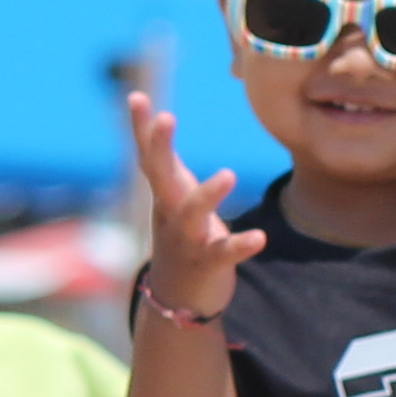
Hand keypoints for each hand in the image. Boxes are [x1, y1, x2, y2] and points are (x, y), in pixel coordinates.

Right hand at [126, 89, 258, 317]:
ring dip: (208, 194)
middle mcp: (169, 214)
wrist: (176, 300)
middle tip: (166, 117)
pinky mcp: (208, 263)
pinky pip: (224, 252)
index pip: (149, 157)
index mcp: (165, 195)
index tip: (135, 96)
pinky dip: (241, 244)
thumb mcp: (172, 196)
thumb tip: (158, 121)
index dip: (141, 128)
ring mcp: (186, 240)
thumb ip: (168, 163)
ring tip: (229, 173)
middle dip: (161, 148)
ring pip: (192, 215)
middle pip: (161, 178)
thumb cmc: (179, 235)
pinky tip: (260, 237)